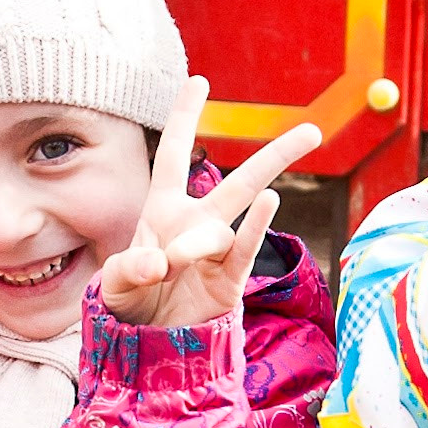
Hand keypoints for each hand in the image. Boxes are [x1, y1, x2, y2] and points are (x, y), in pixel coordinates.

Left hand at [99, 77, 321, 329]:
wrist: (150, 348)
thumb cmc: (131, 305)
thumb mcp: (114, 285)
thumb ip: (130, 269)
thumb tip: (161, 262)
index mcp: (163, 210)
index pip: (175, 155)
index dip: (184, 117)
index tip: (199, 80)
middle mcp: (196, 223)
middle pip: (239, 182)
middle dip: (276, 156)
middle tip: (313, 132)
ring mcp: (217, 252)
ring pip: (224, 227)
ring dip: (195, 243)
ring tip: (171, 264)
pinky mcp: (229, 282)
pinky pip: (244, 252)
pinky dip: (255, 229)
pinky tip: (270, 204)